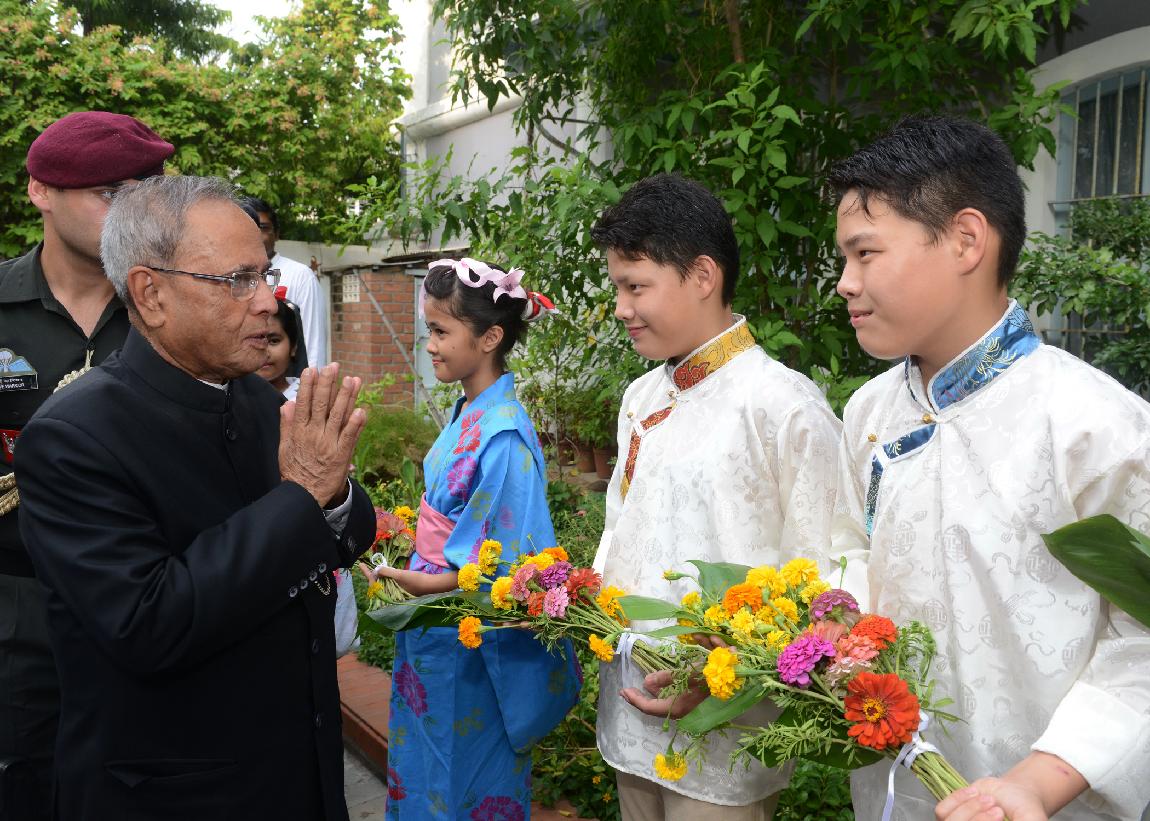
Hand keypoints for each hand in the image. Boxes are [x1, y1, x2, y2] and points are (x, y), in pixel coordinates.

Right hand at [279, 363, 366, 507]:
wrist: (303, 495)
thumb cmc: (294, 470)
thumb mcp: (284, 446)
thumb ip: (287, 424)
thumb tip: (287, 403)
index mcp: (299, 431)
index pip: (303, 403)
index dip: (308, 385)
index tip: (313, 369)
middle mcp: (313, 434)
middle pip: (321, 404)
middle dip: (327, 384)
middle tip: (334, 366)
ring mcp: (328, 444)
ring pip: (337, 416)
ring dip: (345, 397)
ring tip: (352, 380)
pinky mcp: (340, 455)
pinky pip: (349, 436)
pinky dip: (356, 423)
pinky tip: (362, 410)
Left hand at [621, 669, 708, 718]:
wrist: (736, 679)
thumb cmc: (710, 677)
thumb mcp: (685, 674)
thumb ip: (664, 678)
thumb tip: (646, 682)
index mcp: (677, 707)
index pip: (649, 707)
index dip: (634, 700)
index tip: (623, 691)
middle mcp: (681, 710)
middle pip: (657, 705)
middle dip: (644, 697)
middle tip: (630, 691)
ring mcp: (689, 707)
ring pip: (667, 701)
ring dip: (658, 691)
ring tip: (648, 682)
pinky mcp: (696, 701)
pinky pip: (678, 696)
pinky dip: (671, 686)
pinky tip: (665, 682)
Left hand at [936, 780, 1047, 820]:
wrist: (1016, 792)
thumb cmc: (1025, 810)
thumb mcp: (1031, 819)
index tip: (1000, 814)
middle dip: (978, 819)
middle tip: (998, 809)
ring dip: (970, 807)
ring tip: (989, 799)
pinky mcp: (950, 816)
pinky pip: (942, 811)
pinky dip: (958, 798)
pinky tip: (975, 792)